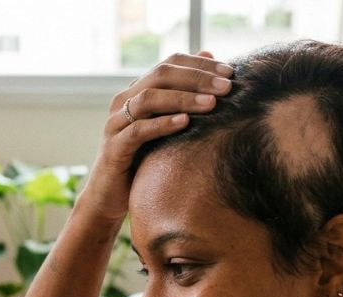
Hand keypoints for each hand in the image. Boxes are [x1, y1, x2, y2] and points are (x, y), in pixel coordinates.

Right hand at [74, 52, 233, 223]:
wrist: (112, 195)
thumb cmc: (145, 157)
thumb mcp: (167, 124)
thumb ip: (184, 94)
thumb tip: (209, 55)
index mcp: (138, 90)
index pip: (170, 63)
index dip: (200, 65)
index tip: (230, 73)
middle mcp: (124, 100)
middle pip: (161, 75)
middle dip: (197, 78)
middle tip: (227, 87)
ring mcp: (116, 122)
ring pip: (149, 98)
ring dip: (183, 99)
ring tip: (211, 103)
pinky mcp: (114, 147)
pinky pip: (138, 130)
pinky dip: (162, 124)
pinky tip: (185, 122)